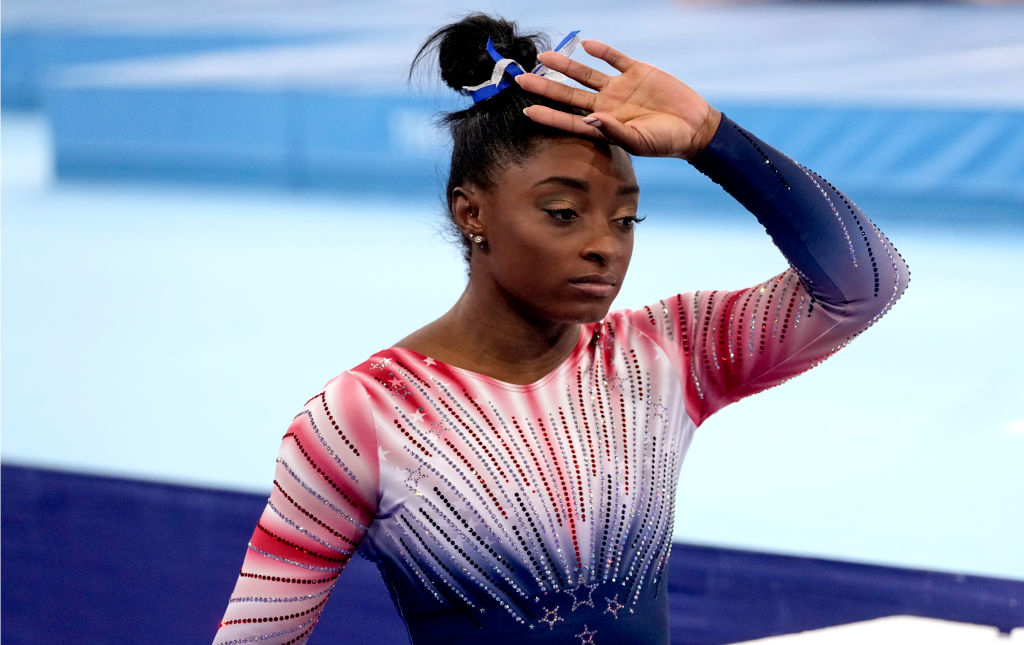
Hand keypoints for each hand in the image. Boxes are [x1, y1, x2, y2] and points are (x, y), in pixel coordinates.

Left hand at [516, 40, 720, 159]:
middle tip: (521, 80)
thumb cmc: (665, 142)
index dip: (548, 116)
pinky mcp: (637, 71)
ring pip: (586, 74)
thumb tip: (591, 119)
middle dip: (546, 87)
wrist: (694, 127)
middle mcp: (607, 105)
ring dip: (566, 66)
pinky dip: (602, 51)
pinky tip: (586, 45)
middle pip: (569, 94)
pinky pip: (615, 58)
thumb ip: (614, 131)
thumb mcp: (639, 141)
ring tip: (545, 56)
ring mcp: (620, 87)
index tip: (526, 111)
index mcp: (604, 125)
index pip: (569, 120)